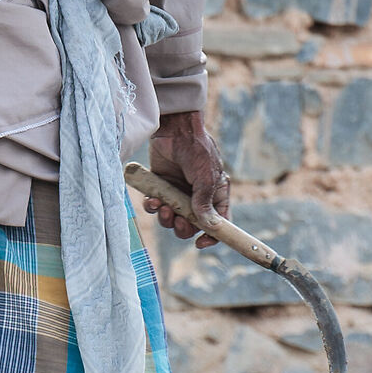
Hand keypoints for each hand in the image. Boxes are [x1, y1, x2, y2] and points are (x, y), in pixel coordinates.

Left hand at [144, 109, 229, 245]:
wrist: (174, 129)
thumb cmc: (197, 150)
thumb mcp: (206, 177)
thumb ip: (204, 202)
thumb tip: (207, 225)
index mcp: (215, 194)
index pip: (218, 222)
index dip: (212, 236)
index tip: (200, 243)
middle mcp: (197, 197)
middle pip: (192, 226)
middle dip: (184, 228)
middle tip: (179, 220)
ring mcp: (178, 193)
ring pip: (172, 219)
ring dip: (167, 218)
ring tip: (164, 207)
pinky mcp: (161, 188)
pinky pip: (157, 206)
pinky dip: (153, 207)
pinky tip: (153, 199)